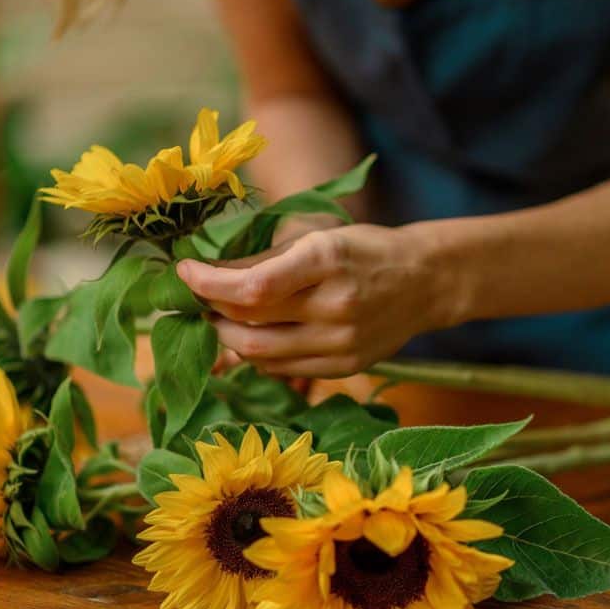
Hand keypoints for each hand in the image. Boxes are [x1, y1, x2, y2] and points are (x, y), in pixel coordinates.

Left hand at [177, 223, 456, 377]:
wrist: (424, 282)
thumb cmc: (366, 251)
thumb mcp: (318, 238)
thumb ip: (265, 260)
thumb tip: (208, 274)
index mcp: (327, 262)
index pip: (253, 287)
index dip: (208, 284)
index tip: (185, 273)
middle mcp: (335, 308)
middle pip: (248, 326)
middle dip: (211, 312)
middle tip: (199, 297)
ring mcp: (341, 345)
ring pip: (259, 356)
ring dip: (228, 337)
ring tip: (221, 317)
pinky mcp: (344, 368)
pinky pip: (282, 370)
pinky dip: (256, 354)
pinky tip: (253, 335)